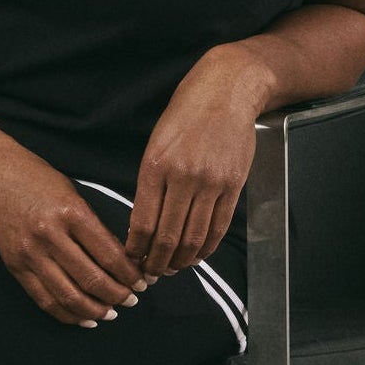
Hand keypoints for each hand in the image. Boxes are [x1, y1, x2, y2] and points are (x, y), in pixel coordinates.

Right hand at [0, 133, 145, 326]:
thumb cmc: (35, 176)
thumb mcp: (72, 193)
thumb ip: (94, 226)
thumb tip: (121, 261)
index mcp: (70, 212)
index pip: (110, 255)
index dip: (131, 274)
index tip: (143, 281)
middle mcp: (49, 235)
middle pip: (92, 280)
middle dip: (119, 295)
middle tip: (132, 299)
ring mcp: (29, 253)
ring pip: (69, 296)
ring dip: (96, 310)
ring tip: (112, 312)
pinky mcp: (14, 265)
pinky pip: (44, 299)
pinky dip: (67, 314)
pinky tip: (84, 317)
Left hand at [127, 44, 269, 277]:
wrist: (226, 90)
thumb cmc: (186, 113)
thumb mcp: (156, 141)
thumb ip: (150, 180)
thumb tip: (143, 222)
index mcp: (155, 165)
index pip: (142, 221)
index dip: (136, 249)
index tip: (132, 260)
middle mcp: (183, 177)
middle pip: (168, 236)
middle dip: (157, 262)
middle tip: (151, 274)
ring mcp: (210, 182)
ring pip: (194, 237)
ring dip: (181, 260)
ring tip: (172, 268)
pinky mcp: (233, 185)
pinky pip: (218, 227)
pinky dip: (206, 247)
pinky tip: (197, 255)